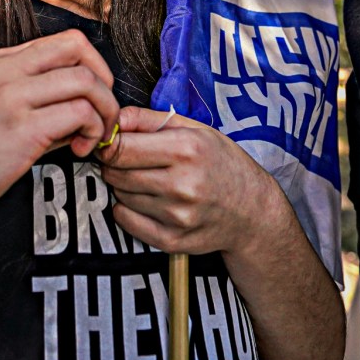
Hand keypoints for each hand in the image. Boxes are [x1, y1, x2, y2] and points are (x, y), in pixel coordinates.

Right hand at [0, 29, 119, 232]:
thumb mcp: (5, 110)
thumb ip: (45, 100)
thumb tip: (90, 106)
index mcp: (5, 62)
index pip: (68, 40)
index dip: (95, 65)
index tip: (97, 96)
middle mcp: (8, 71)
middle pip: (80, 49)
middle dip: (105, 83)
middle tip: (103, 115)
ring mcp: (12, 97)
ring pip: (86, 82)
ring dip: (104, 111)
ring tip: (94, 136)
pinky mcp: (21, 128)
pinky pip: (79, 113)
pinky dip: (93, 131)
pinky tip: (79, 149)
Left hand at [99, 106, 280, 255]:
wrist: (252, 211)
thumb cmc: (221, 163)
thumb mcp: (194, 129)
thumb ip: (148, 119)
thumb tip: (112, 119)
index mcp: (187, 149)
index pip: (120, 148)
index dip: (108, 143)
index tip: (110, 142)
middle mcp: (182, 184)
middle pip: (115, 172)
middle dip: (114, 163)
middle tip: (130, 159)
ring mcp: (177, 216)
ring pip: (119, 195)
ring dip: (124, 185)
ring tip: (149, 179)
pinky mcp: (172, 240)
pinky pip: (124, 220)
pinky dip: (127, 208)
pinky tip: (149, 200)